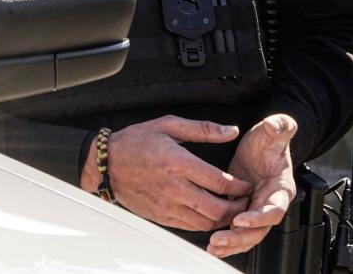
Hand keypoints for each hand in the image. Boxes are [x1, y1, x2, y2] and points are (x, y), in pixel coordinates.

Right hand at [81, 115, 251, 230]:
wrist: (106, 163)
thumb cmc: (135, 142)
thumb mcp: (168, 125)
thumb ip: (202, 129)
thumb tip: (230, 131)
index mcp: (179, 163)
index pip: (220, 182)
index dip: (240, 187)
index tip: (246, 185)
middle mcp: (175, 188)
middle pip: (218, 208)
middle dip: (238, 207)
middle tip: (245, 201)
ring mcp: (167, 205)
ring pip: (206, 222)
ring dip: (223, 218)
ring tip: (230, 208)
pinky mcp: (161, 216)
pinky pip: (190, 227)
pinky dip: (205, 224)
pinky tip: (209, 214)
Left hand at [207, 113, 297, 258]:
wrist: (262, 146)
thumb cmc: (269, 141)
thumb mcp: (273, 131)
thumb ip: (280, 126)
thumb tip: (279, 124)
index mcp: (281, 188)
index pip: (274, 209)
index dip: (259, 216)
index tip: (241, 219)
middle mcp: (270, 202)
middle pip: (260, 228)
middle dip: (241, 236)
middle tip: (221, 239)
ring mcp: (256, 208)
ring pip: (248, 234)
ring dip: (232, 242)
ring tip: (214, 246)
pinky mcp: (243, 209)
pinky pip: (238, 230)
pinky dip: (227, 240)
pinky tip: (213, 245)